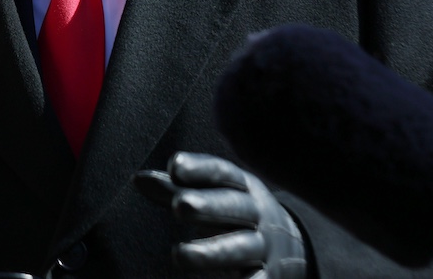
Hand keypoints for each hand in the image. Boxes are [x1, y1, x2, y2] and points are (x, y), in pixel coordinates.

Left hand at [134, 152, 306, 278]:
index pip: (222, 173)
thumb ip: (176, 188)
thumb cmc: (237, 215)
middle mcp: (257, 213)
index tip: (175, 165)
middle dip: (208, 205)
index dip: (200, 168)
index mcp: (243, 187)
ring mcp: (263, 247)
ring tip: (178, 255)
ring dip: (210, 252)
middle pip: (233, 206)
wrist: (295, 248)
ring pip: (239, 248)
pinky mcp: (266, 277)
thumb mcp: (214, 196)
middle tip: (179, 206)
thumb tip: (137, 179)